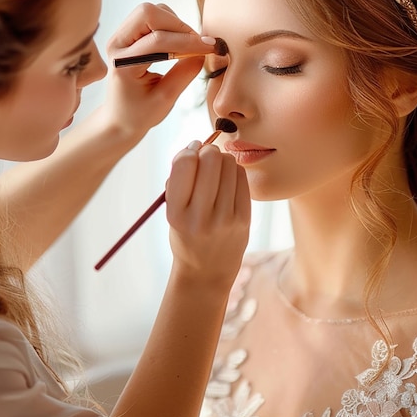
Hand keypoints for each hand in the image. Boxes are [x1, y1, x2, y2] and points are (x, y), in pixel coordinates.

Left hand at [102, 3, 214, 141]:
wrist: (120, 118)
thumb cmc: (141, 113)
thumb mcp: (166, 99)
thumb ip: (185, 73)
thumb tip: (203, 51)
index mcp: (123, 64)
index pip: (158, 40)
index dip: (188, 42)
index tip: (210, 47)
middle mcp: (116, 44)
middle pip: (148, 13)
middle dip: (178, 25)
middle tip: (198, 44)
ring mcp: (120, 36)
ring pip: (151, 11)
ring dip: (175, 24)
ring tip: (188, 46)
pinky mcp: (127, 34)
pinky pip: (151, 17)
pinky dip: (170, 25)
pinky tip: (178, 44)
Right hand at [165, 142, 250, 288]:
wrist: (207, 271)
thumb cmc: (186, 232)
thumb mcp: (172, 211)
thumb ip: (178, 179)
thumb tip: (196, 146)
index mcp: (176, 213)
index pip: (183, 164)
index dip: (189, 150)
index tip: (191, 151)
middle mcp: (200, 217)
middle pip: (210, 159)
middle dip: (207, 151)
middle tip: (205, 157)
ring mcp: (225, 219)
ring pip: (229, 165)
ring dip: (222, 159)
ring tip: (216, 170)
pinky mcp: (244, 219)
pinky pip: (241, 177)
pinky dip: (233, 171)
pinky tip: (227, 180)